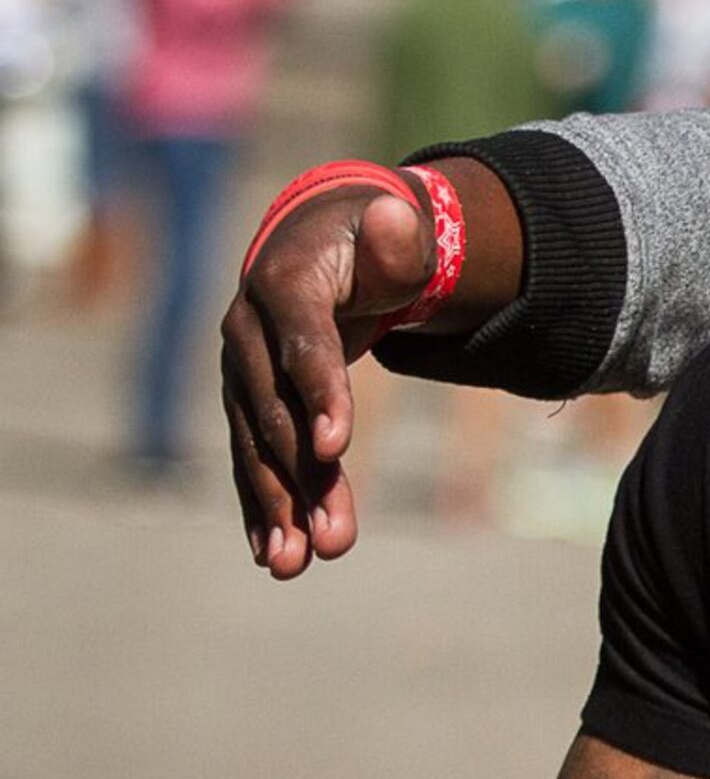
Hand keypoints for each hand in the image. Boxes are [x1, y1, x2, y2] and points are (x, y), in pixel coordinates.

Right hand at [219, 180, 435, 576]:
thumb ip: (399, 237)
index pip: (304, 346)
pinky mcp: (248, 403)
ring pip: (257, 446)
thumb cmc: (370, 241)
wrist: (320, 247)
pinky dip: (263, 506)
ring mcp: (241, 371)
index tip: (336, 448)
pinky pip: (252, 458)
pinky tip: (274, 554)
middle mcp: (247, 333)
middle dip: (300, 476)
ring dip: (276, 506)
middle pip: (274, 411)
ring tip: (294, 564)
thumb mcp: (393, 234)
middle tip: (329, 538)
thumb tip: (393, 214)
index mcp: (284, 285)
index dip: (320, 394)